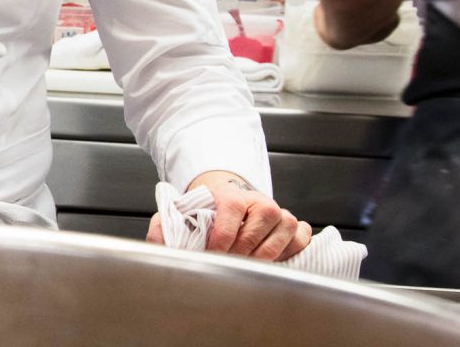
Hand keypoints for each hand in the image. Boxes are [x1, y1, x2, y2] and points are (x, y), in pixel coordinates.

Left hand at [147, 171, 311, 262]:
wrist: (227, 200)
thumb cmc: (207, 212)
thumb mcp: (182, 214)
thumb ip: (165, 227)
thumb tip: (159, 241)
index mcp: (230, 195)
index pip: (231, 212)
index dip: (221, 238)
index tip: (212, 254)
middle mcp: (259, 201)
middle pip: (257, 229)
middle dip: (240, 253)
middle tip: (227, 263)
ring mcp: (279, 213)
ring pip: (282, 234)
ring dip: (264, 255)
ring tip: (246, 264)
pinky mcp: (294, 225)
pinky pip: (301, 239)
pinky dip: (290, 251)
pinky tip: (271, 259)